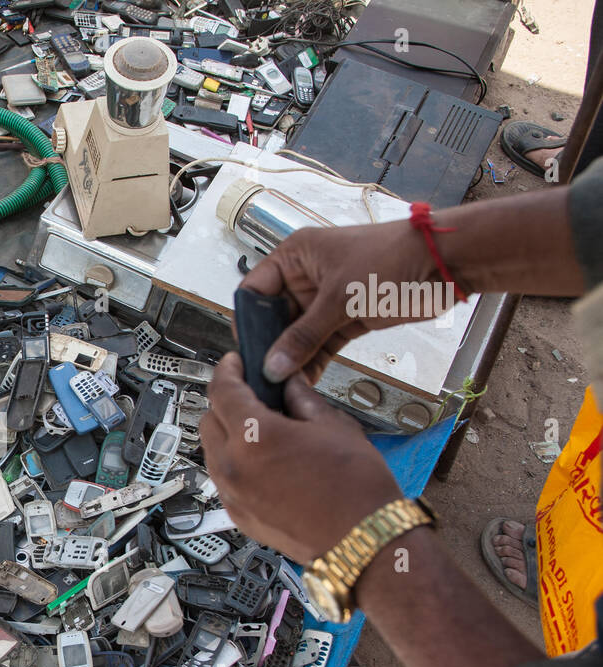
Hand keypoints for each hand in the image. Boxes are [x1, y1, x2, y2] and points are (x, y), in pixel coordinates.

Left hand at [201, 353, 401, 562]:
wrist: (364, 540)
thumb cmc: (356, 490)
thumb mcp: (333, 426)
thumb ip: (301, 398)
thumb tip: (288, 382)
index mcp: (254, 437)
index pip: (222, 390)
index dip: (228, 370)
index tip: (234, 364)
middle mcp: (234, 467)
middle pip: (209, 419)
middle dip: (226, 402)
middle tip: (250, 395)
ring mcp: (232, 494)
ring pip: (211, 451)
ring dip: (227, 434)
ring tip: (260, 430)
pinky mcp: (238, 515)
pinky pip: (223, 479)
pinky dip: (234, 463)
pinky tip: (261, 460)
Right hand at [244, 218, 444, 383]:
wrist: (441, 264)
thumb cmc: (389, 260)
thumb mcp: (339, 298)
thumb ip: (303, 336)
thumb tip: (273, 366)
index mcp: (294, 257)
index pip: (255, 290)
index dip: (248, 320)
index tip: (247, 350)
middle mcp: (304, 278)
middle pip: (273, 318)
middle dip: (269, 346)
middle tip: (262, 375)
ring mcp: (324, 301)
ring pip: (297, 336)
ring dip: (291, 359)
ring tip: (280, 385)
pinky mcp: (344, 320)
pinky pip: (319, 345)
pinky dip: (312, 363)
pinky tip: (303, 382)